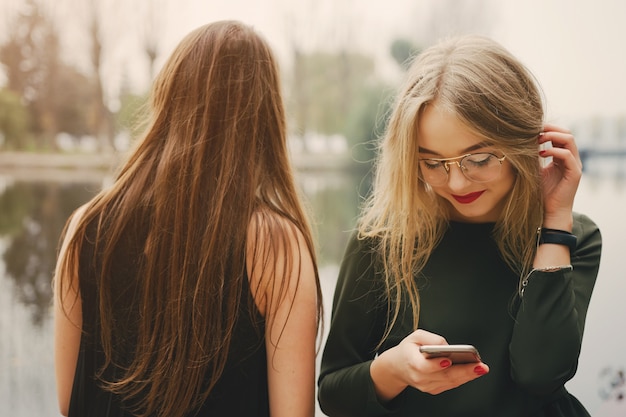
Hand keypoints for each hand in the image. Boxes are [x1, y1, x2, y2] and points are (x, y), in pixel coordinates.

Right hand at [370, 329, 488, 400]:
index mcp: (412, 362)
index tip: (448, 360)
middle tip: (479, 366)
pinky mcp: (433, 389)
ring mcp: (426, 386)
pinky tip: (472, 372)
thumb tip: (447, 346)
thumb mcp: (415, 336)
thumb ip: (431, 338)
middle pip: (443, 376)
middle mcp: (419, 377)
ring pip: (449, 382)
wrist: (398, 366)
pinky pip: (450, 384)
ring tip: (481, 368)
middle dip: (464, 371)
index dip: (436, 365)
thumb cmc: (409, 349)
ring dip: (467, 376)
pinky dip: (462, 378)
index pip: (424, 367)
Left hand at [538, 124, 582, 228]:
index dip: (548, 129)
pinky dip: (554, 150)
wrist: (550, 212)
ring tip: (538, 139)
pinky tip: (541, 153)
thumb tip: (518, 144)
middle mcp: (571, 159)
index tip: (532, 128)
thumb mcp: (534, 171)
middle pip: (567, 133)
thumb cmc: (542, 193)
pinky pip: (567, 155)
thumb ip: (532, 158)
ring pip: (569, 140)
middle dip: (551, 128)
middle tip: (535, 129)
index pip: (560, 135)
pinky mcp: (575, 173)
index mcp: (563, 157)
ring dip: (552, 135)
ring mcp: (575, 165)